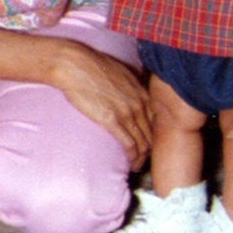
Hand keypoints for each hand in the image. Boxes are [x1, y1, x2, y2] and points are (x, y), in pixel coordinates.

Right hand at [51, 41, 152, 169]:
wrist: (76, 65)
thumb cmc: (93, 67)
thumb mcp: (120, 73)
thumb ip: (129, 87)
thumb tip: (129, 92)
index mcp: (141, 92)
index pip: (156, 119)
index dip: (153, 134)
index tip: (147, 144)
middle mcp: (139, 103)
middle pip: (152, 133)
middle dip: (150, 149)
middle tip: (144, 160)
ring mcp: (127, 112)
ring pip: (143, 142)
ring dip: (142, 158)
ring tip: (137, 167)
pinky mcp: (112, 120)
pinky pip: (129, 144)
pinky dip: (133, 157)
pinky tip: (131, 164)